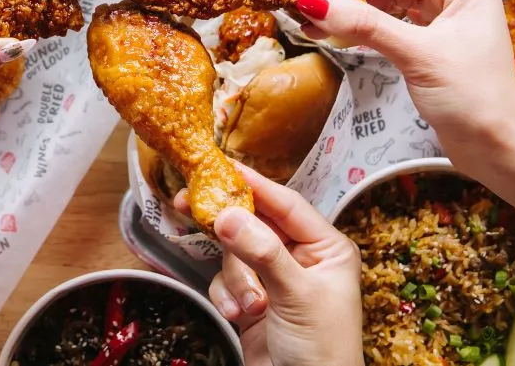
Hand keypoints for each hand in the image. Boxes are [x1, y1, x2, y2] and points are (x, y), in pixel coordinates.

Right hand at [179, 165, 362, 365]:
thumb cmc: (322, 351)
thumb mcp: (297, 296)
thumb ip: (262, 252)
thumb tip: (228, 214)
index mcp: (326, 248)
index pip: (286, 204)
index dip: (253, 185)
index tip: (220, 167)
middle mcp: (301, 258)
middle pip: (254, 224)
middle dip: (230, 230)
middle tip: (188, 204)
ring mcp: (274, 279)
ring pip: (235, 255)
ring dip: (236, 281)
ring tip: (250, 307)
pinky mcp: (251, 301)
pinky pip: (225, 281)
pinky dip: (227, 298)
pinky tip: (239, 317)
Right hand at [293, 0, 514, 169]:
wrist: (498, 149)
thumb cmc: (476, 99)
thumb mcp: (418, 56)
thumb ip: (366, 25)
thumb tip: (313, 0)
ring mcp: (437, 14)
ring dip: (348, 0)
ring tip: (308, 11)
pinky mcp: (423, 39)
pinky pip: (383, 18)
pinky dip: (356, 22)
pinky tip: (326, 28)